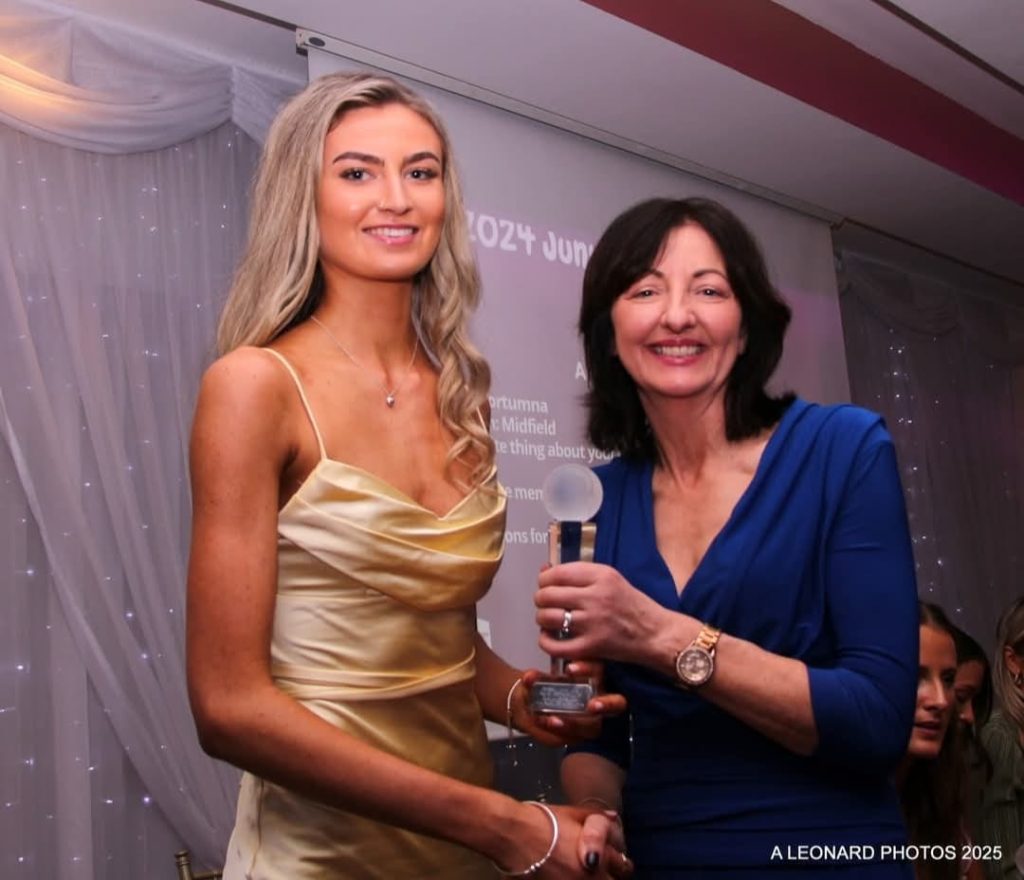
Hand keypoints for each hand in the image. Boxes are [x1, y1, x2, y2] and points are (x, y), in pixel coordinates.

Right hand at [500, 802, 630, 878]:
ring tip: (576, 872)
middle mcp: (591, 877)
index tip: (614, 864)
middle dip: (607, 876)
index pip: (623, 866)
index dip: (619, 864)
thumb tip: (613, 817)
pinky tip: (561, 875)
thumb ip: (597, 819)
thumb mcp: (572, 814)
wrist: (515, 834)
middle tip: (596, 870)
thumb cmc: (544, 820)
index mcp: (601, 856)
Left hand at [518, 665, 626, 745]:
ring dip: (574, 724)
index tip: (569, 668)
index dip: (588, 669)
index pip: (599, 670)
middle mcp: (599, 700)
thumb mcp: (536, 680)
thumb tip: (529, 678)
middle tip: (592, 706)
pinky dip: (557, 732)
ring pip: (594, 727)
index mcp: (593, 678)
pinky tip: (543, 724)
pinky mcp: (578, 737)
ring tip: (553, 720)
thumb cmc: (542, 686)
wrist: (527, 705)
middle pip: (616, 703)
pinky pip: (572, 738)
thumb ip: (534, 679)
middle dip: (607, 704)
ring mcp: (591, 722)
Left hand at [535, 562, 667, 664]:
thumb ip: (580, 574)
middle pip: (548, 594)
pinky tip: (550, 638)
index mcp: (602, 576)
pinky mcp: (592, 647)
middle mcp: (596, 597)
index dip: (544, 579)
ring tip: (548, 620)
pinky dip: (546, 642)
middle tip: (544, 603)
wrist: (655, 633)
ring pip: (548, 617)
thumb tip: (546, 571)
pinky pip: (555, 646)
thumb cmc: (633, 606)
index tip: (545, 584)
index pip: (558, 573)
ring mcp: (593, 623)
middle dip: (540, 599)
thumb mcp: (611, 579)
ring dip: (542, 619)